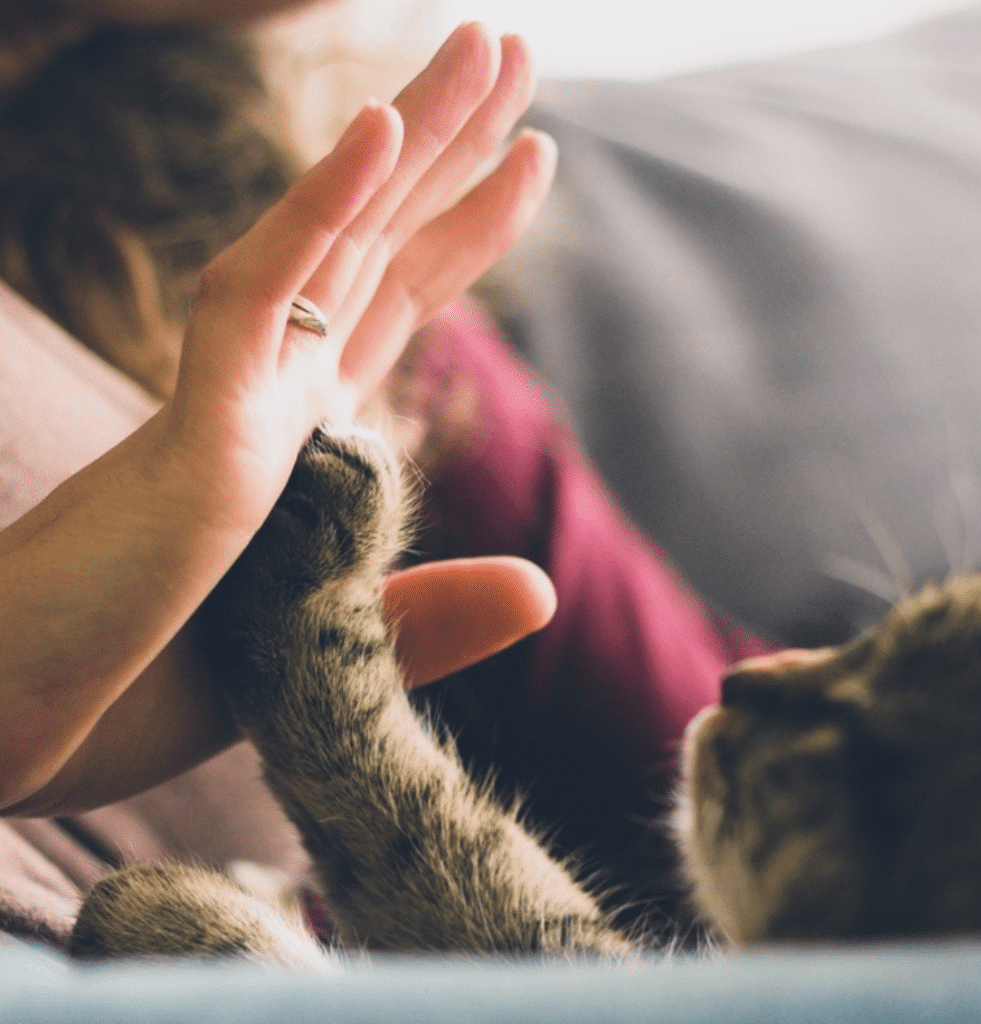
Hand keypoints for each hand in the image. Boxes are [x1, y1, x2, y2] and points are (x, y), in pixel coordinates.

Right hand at [0, 25, 556, 813]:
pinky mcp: (193, 432)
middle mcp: (270, 399)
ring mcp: (232, 404)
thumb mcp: (324, 655)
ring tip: (490, 47)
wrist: (8, 732)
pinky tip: (381, 129)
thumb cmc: (138, 691)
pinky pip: (260, 298)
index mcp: (300, 440)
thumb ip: (429, 616)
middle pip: (379, 246)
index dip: (462, 226)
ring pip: (337, 241)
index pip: (395, 304)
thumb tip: (544, 588)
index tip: (529, 159)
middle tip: (513, 52)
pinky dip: (318, 210)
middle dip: (451, 147)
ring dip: (412, 138)